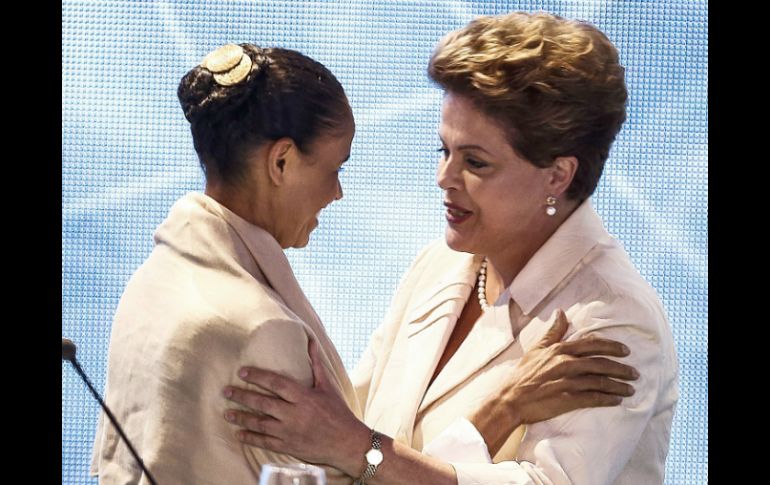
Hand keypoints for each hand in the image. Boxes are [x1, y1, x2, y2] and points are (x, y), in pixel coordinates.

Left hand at [223, 339, 367, 470]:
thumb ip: (316, 365)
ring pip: (260, 424)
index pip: (276, 383)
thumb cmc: (339, 412)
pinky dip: (250, 438)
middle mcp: (294, 414)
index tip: (242, 372)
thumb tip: (311, 341)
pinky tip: (239, 435)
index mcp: (304, 397)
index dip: (258, 376)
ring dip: (241, 418)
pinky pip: (265, 442)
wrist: (347, 443)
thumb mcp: (328, 387)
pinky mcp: (288, 447)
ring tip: (227, 413)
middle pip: (262, 403)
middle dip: (242, 396)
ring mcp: (290, 432)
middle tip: (225, 391)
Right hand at [469, 309, 638, 454]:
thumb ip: (553, 332)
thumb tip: (561, 312)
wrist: (510, 399)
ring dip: (618, 385)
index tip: (626, 350)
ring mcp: (567, 382)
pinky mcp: (567, 399)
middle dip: (621, 367)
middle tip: (635, 372)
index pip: (591, 344)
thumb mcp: (537, 348)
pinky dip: (608, 399)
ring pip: (600, 381)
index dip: (611, 346)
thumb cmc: (523, 373)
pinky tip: (618, 400)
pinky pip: (593, 398)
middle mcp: (566, 364)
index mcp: (559, 350)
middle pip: (600, 363)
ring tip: (631, 388)